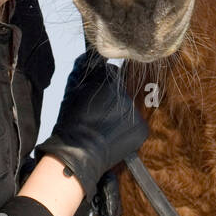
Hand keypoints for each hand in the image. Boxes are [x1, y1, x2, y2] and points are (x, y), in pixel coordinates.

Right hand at [35, 50, 148, 199]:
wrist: (79, 153)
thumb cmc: (73, 122)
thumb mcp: (77, 91)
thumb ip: (93, 75)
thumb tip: (103, 62)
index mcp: (110, 83)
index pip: (114, 75)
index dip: (107, 87)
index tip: (101, 98)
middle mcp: (127, 95)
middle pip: (124, 93)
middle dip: (116, 101)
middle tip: (102, 116)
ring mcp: (137, 113)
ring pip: (131, 109)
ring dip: (123, 116)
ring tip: (108, 129)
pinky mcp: (143, 129)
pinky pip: (137, 125)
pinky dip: (130, 130)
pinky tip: (115, 137)